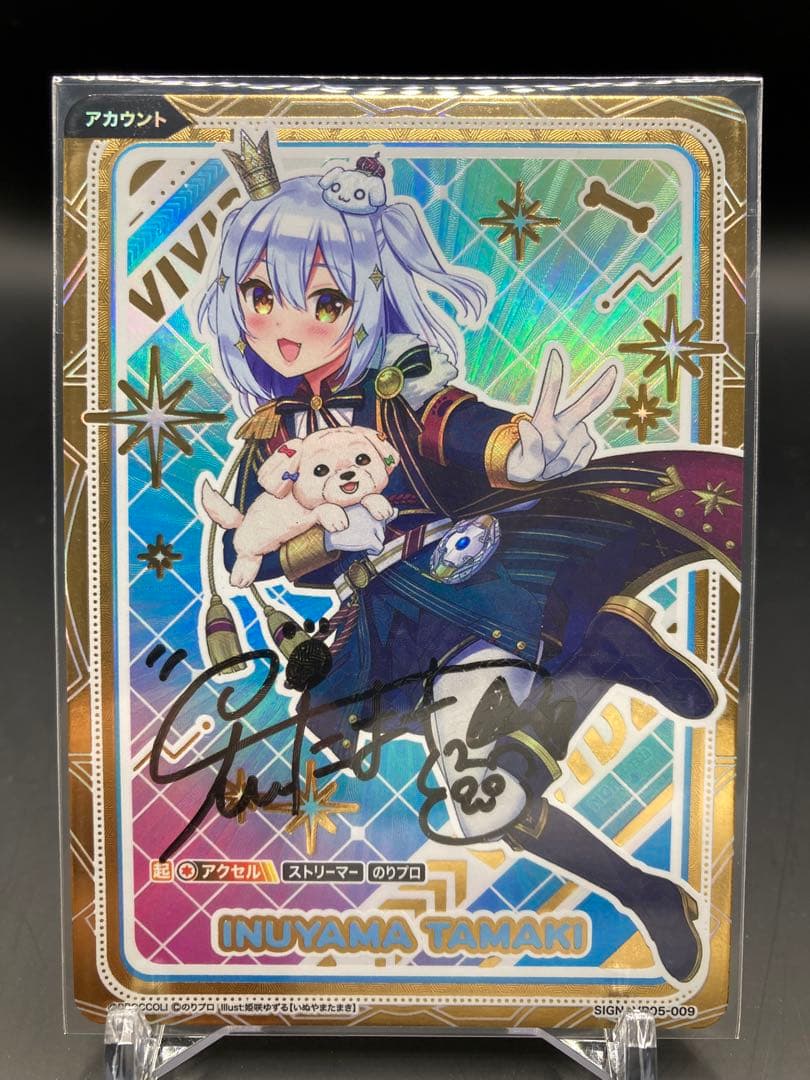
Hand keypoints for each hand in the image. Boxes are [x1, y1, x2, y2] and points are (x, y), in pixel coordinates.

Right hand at [323, 503, 392, 554]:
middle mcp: (375, 513)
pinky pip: (379, 548)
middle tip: (358, 531)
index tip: (371, 523)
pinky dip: (373, 550)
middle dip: (374, 531)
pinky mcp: (370, 539)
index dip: (382, 520)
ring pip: (382, 538)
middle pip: (383, 528)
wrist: (328, 532)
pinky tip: (364, 547)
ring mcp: (373, 526)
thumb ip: (378, 509)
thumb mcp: (360, 511)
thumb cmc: (343, 522)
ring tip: (358, 537)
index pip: (389, 513)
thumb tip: (397, 512)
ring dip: (373, 540)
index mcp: (370, 503)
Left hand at [506, 346, 619, 482]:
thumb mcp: (522, 464)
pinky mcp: (588, 446)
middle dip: (601, 386)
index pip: (549, 395)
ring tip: (547, 466)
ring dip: (556, 466)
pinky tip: (559, 467)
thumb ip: (528, 448)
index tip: (555, 352)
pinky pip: (581, 461)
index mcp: (544, 418)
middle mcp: (564, 421)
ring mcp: (578, 433)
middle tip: (613, 369)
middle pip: (585, 404)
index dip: (552, 375)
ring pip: (569, 454)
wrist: (537, 472)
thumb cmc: (526, 463)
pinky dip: (569, 469)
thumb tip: (526, 424)